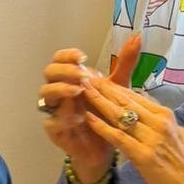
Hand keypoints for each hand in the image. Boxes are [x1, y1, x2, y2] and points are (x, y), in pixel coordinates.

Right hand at [38, 35, 139, 183]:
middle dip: (64, 70)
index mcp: (71, 78)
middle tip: (81, 74)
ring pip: (45, 94)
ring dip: (61, 89)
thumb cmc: (107, 114)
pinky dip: (63, 116)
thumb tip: (138, 37)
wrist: (106, 146)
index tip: (82, 57)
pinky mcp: (55, 130)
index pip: (60, 59)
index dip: (67, 55)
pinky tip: (78, 116)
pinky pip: (51, 120)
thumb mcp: (119, 87)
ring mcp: (55, 110)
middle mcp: (60, 91)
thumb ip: (125, 63)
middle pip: (49, 72)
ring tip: (78, 91)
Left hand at [80, 79, 183, 183]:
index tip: (99, 78)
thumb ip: (161, 124)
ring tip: (82, 90)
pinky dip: (102, 127)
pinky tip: (89, 118)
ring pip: (120, 114)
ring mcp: (153, 138)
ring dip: (99, 101)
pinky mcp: (145, 156)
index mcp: (166, 116)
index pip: (136, 96)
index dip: (115, 87)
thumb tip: (149, 111)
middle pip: (126, 101)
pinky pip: (119, 137)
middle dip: (103, 88)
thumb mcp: (177, 137)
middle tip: (85, 77)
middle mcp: (160, 122)